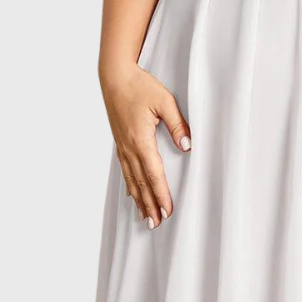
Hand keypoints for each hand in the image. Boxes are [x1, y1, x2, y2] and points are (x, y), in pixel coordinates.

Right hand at [99, 63, 190, 228]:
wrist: (115, 77)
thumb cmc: (140, 86)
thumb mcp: (164, 101)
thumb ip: (177, 124)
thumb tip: (187, 146)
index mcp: (140, 139)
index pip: (154, 174)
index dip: (161, 194)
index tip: (168, 210)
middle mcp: (129, 147)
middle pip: (141, 182)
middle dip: (150, 204)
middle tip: (157, 224)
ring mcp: (122, 146)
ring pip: (131, 179)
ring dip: (139, 199)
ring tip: (146, 217)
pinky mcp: (120, 141)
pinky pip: (125, 169)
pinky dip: (130, 185)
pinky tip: (132, 194)